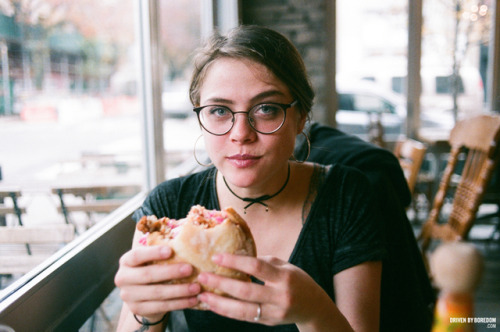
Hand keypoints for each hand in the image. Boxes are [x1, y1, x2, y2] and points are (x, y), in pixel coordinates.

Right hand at [114, 245, 200, 320]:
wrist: (142, 296)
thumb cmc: (151, 269)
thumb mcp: (151, 259)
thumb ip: (162, 249)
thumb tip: (185, 232)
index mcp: (126, 261)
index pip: (137, 255)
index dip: (153, 253)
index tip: (171, 250)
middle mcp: (123, 278)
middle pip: (148, 275)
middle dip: (171, 272)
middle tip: (190, 269)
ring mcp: (128, 296)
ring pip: (156, 293)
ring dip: (179, 290)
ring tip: (196, 287)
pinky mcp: (137, 309)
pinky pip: (161, 306)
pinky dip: (179, 303)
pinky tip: (192, 300)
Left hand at [197, 254, 333, 326]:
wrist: (314, 308)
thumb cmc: (297, 281)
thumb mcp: (285, 266)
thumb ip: (264, 263)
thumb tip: (237, 257)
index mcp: (284, 277)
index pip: (256, 267)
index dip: (235, 261)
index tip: (216, 257)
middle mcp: (279, 296)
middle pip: (246, 291)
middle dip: (221, 283)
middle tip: (203, 276)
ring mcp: (274, 313)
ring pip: (242, 310)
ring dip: (219, 303)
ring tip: (202, 295)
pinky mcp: (268, 323)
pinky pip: (244, 317)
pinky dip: (227, 312)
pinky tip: (213, 305)